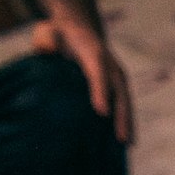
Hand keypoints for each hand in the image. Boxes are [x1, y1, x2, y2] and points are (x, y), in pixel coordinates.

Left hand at [32, 16, 132, 142]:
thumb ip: (46, 40)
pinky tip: (123, 141)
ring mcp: (118, 77)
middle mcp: (112, 67)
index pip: (98, 74)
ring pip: (126, 102)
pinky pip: (124, 105)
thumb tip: (46, 52)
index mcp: (94, 53)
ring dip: (128, 123)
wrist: (78, 29)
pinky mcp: (118, 86)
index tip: (101, 112)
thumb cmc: (59, 34)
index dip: (101, 93)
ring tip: (127, 145)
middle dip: (122, 116)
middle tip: (121, 138)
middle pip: (120, 93)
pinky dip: (126, 121)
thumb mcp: (47, 31)